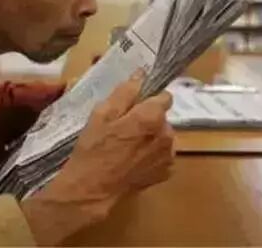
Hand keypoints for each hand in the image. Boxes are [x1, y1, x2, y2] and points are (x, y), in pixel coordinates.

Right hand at [22, 69, 173, 244]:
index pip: (164, 96)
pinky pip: (162, 153)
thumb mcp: (102, 113)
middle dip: (147, 118)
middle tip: (123, 127)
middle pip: (162, 117)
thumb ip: (125, 91)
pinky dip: (151, 153)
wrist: (93, 188)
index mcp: (152, 116)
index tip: (133, 105)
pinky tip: (133, 159)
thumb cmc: (94, 147)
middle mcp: (167, 134)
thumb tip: (141, 74)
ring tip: (127, 146)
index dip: (148, 98)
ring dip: (151, 136)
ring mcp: (168, 155)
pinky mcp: (166, 172)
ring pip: (163, 135)